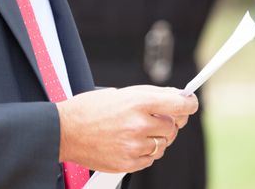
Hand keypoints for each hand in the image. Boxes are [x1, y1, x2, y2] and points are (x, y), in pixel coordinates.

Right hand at [56, 85, 197, 172]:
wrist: (65, 131)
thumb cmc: (90, 109)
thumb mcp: (120, 92)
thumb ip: (150, 95)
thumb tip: (176, 98)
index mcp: (138, 101)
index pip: (180, 105)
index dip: (189, 104)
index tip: (190, 104)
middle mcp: (138, 123)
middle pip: (173, 126)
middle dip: (168, 121)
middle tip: (153, 118)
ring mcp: (134, 145)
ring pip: (163, 144)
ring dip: (156, 138)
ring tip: (135, 131)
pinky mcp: (129, 162)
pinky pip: (151, 159)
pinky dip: (145, 152)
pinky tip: (129, 142)